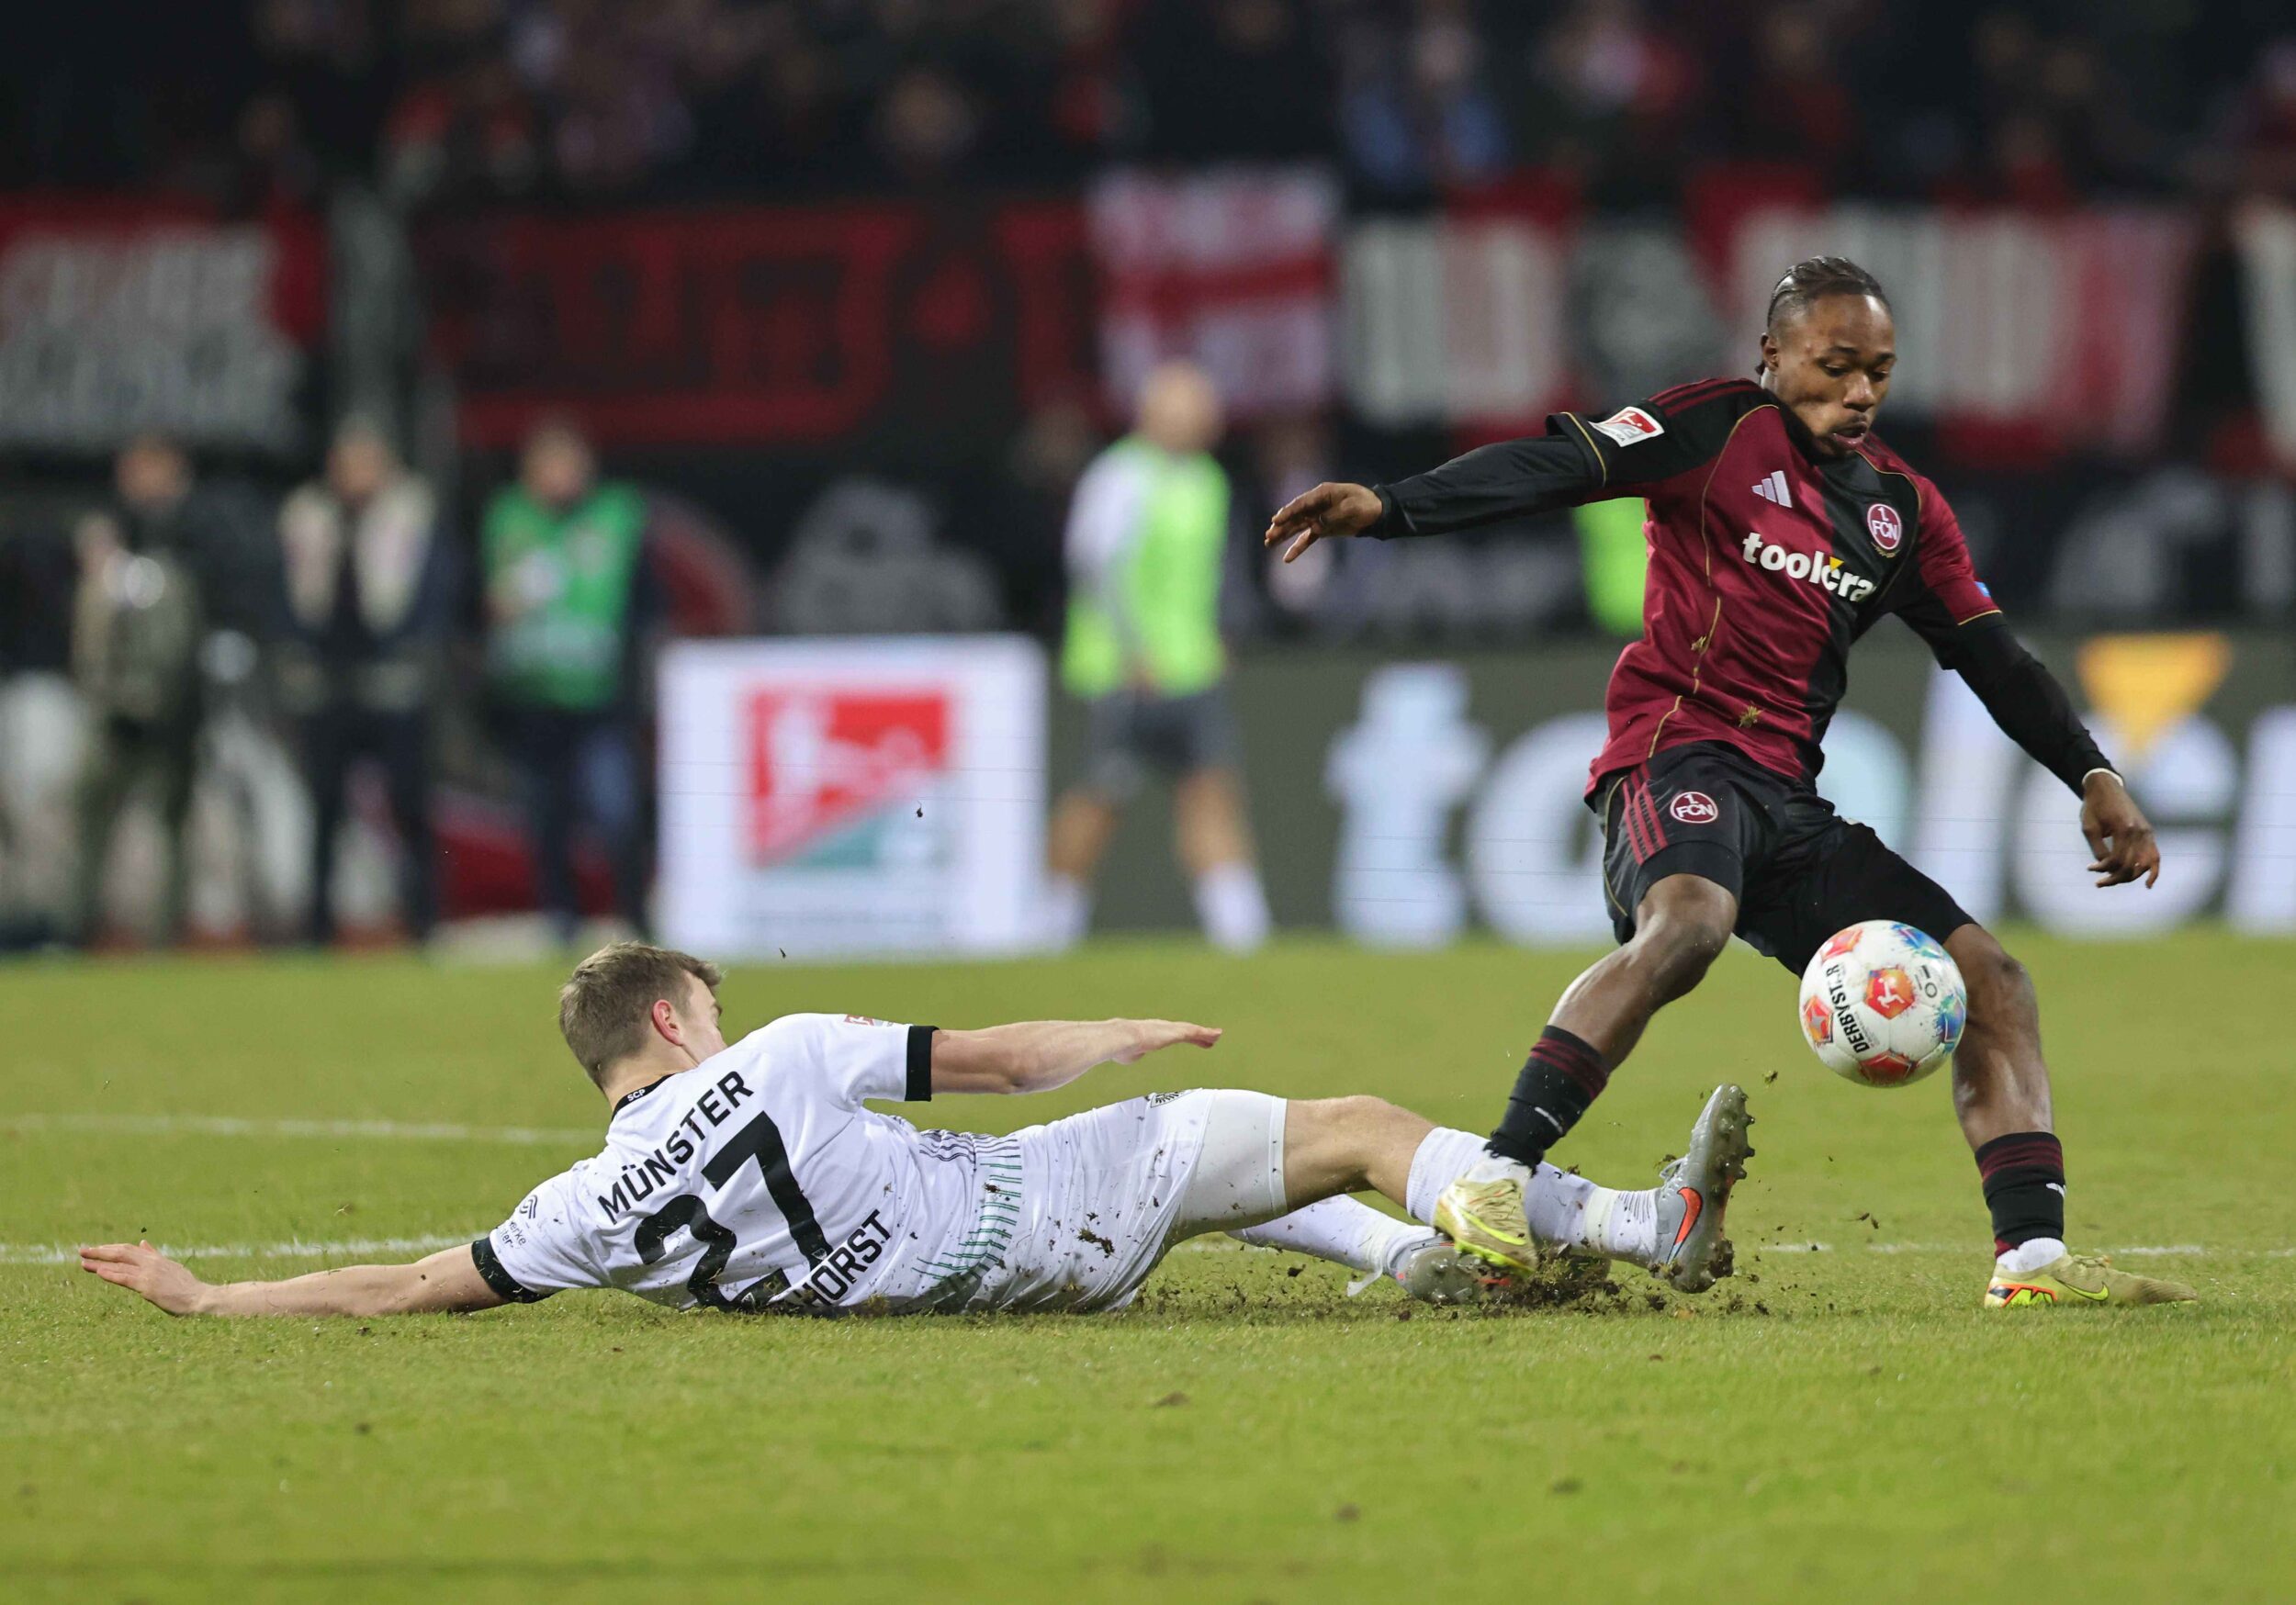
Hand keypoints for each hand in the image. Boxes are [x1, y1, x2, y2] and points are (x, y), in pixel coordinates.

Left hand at [79, 1240, 209, 1315]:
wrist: (200, 1298)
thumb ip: (155, 1256)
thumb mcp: (171, 1267)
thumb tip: (143, 1242)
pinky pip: (126, 1278)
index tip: (97, 1249)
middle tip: (82, 1250)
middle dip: (100, 1251)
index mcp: (156, 1259)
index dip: (111, 1248)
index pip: (129, 1249)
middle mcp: (151, 1263)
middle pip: (121, 1253)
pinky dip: (112, 1274)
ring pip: (120, 1264)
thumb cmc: (187, 1287)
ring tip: (83, 1262)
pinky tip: (99, 1272)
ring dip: (99, 1263)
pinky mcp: (148, 1286)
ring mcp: (149, 1273)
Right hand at [1111, 1020, 1222, 1063]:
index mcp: (1151, 1032)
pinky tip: (1216, 1034)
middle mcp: (1162, 1028)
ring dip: (1205, 1033)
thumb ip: (1130, 1053)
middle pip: (1183, 1030)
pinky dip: (1207, 1034)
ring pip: (1192, 1031)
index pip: (1168, 1033)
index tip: (1186, 1037)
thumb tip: (1124, 1056)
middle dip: (1195, 1034)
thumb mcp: (1127, 1050)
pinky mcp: (1178, 1032)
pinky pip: (1197, 1032)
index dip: (1179, 1035)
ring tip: (1216, 1035)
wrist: (1123, 1038)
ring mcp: (1171, 1029)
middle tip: (1207, 1036)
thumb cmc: (1121, 1045)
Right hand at [1263, 482, 1382, 562]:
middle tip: (1268, 536)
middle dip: (1281, 526)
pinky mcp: (1323, 529)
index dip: (1288, 512)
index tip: (1275, 520)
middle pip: (1295, 516)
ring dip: (1283, 535)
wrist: (1378, 513)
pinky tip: (1287, 558)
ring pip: (1297, 527)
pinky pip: (1307, 539)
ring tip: (1269, 543)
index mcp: (1323, 494)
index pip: (1301, 503)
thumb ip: (1332, 516)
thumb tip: (1314, 526)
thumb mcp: (1352, 508)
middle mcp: (1317, 504)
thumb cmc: (1366, 505)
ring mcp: (1318, 517)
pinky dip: (1298, 547)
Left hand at [2080, 772, 2159, 887]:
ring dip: (2130, 876)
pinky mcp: (2148, 832)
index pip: (2117, 860)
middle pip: (2131, 865)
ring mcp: (2147, 832)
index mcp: (2124, 829)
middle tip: (2099, 882)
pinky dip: (2153, 870)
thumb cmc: (2094, 807)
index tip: (2089, 867)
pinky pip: (2155, 855)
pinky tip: (2148, 884)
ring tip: (2114, 881)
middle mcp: (2140, 832)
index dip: (2103, 869)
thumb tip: (2106, 868)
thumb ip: (2098, 849)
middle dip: (2115, 878)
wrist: (2106, 787)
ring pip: (2145, 864)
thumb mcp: (2089, 828)